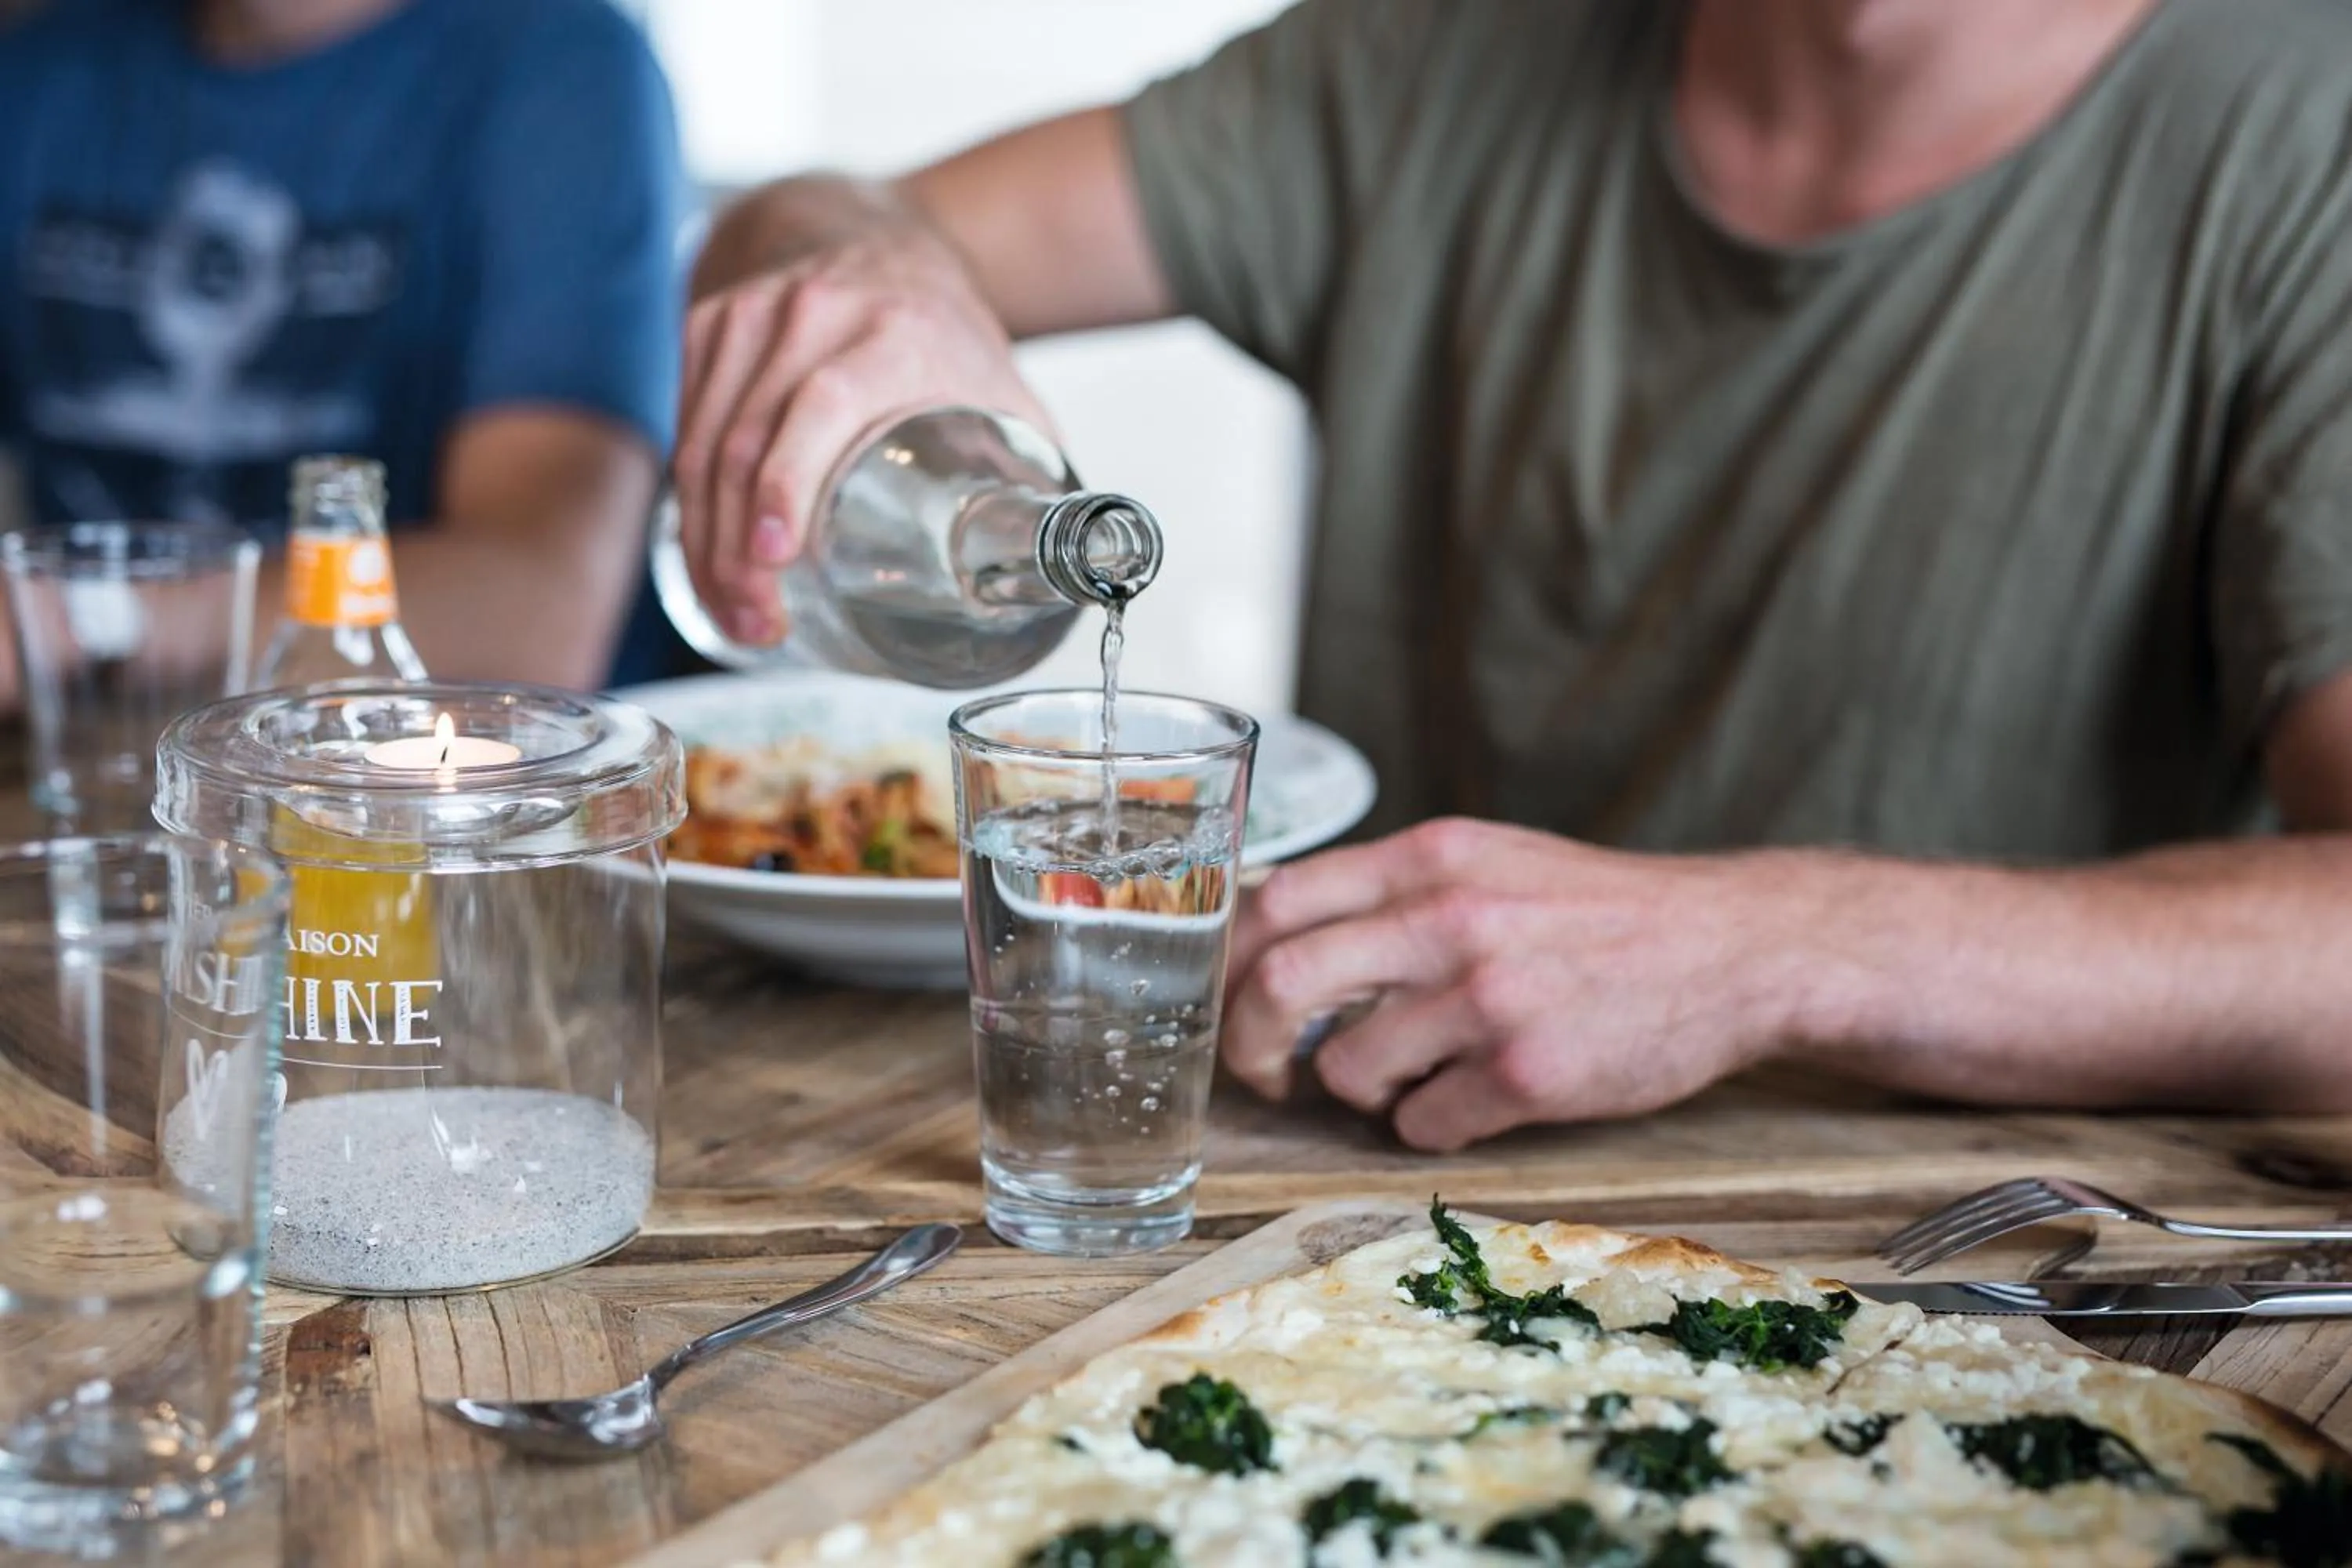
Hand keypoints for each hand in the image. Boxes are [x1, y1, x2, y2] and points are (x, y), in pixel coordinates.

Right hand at [674, 222, 1052, 644]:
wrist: (871, 236)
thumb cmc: (941, 332)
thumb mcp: (1000, 386)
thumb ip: (1031, 469)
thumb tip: (1064, 570)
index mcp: (889, 332)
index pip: (821, 405)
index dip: (790, 485)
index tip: (779, 558)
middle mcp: (810, 314)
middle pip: (749, 444)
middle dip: (740, 550)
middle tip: (761, 623)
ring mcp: (748, 315)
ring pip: (703, 445)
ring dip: (706, 543)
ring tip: (737, 611)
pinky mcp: (706, 327)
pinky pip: (686, 428)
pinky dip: (690, 503)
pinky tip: (708, 558)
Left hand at [1220, 819, 1826, 1150]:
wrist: (1733, 948)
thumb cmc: (1598, 912)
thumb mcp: (1489, 861)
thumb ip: (1393, 889)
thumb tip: (1275, 930)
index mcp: (1430, 857)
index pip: (1276, 902)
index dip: (1228, 962)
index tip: (1227, 999)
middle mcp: (1450, 918)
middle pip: (1280, 984)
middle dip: (1252, 1043)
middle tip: (1269, 1071)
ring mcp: (1488, 998)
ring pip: (1345, 1069)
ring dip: (1355, 1091)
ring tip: (1404, 1078)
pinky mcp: (1528, 1074)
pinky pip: (1423, 1123)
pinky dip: (1428, 1125)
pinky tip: (1467, 1102)